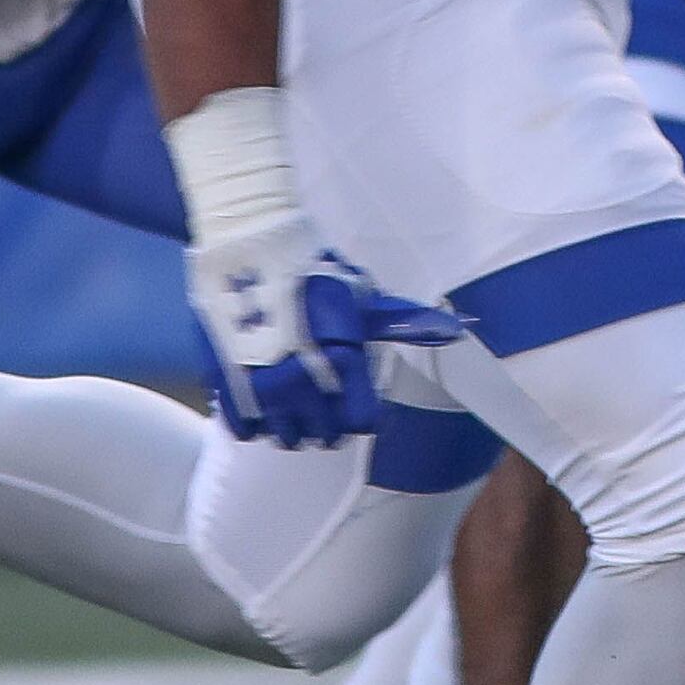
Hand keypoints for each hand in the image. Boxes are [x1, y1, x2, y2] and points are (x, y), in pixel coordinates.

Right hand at [188, 221, 460, 447]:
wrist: (246, 245)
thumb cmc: (308, 264)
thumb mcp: (358, 293)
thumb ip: (400, 321)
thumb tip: (457, 330)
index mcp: (344, 362)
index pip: (363, 422)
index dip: (363, 411)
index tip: (357, 398)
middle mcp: (305, 384)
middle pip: (327, 436)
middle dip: (331, 420)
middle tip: (325, 396)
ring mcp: (263, 390)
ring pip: (287, 438)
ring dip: (295, 424)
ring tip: (293, 397)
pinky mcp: (228, 388)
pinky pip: (248, 431)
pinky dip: (258, 421)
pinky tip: (264, 398)